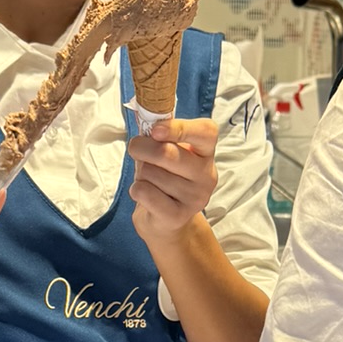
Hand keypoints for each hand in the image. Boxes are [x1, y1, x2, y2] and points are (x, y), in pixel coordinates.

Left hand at [129, 117, 218, 241]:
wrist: (167, 221)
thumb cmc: (164, 178)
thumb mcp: (165, 151)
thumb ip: (159, 135)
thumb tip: (146, 120)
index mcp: (206, 152)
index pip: (205, 132)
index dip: (179, 128)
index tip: (155, 130)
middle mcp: (206, 174)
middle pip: (167, 153)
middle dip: (141, 148)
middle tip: (136, 149)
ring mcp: (195, 197)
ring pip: (151, 172)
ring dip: (141, 174)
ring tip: (149, 180)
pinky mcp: (178, 216)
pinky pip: (145, 192)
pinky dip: (136, 190)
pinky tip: (144, 194)